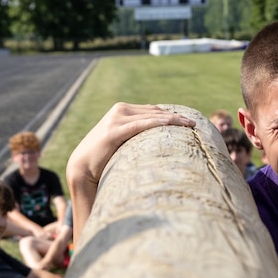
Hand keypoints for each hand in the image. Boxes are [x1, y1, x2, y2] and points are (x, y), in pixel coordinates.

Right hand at [67, 103, 194, 242]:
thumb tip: (159, 144)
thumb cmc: (105, 159)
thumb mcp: (125, 143)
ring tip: (190, 124)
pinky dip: (158, 123)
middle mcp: (119, 111)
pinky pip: (141, 125)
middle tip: (195, 123)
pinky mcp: (114, 130)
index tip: (188, 120)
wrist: (83, 167)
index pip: (152, 110)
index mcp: (122, 111)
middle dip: (176, 116)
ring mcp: (116, 119)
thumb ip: (138, 138)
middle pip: (155, 111)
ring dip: (173, 119)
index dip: (171, 115)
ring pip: (151, 116)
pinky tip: (172, 124)